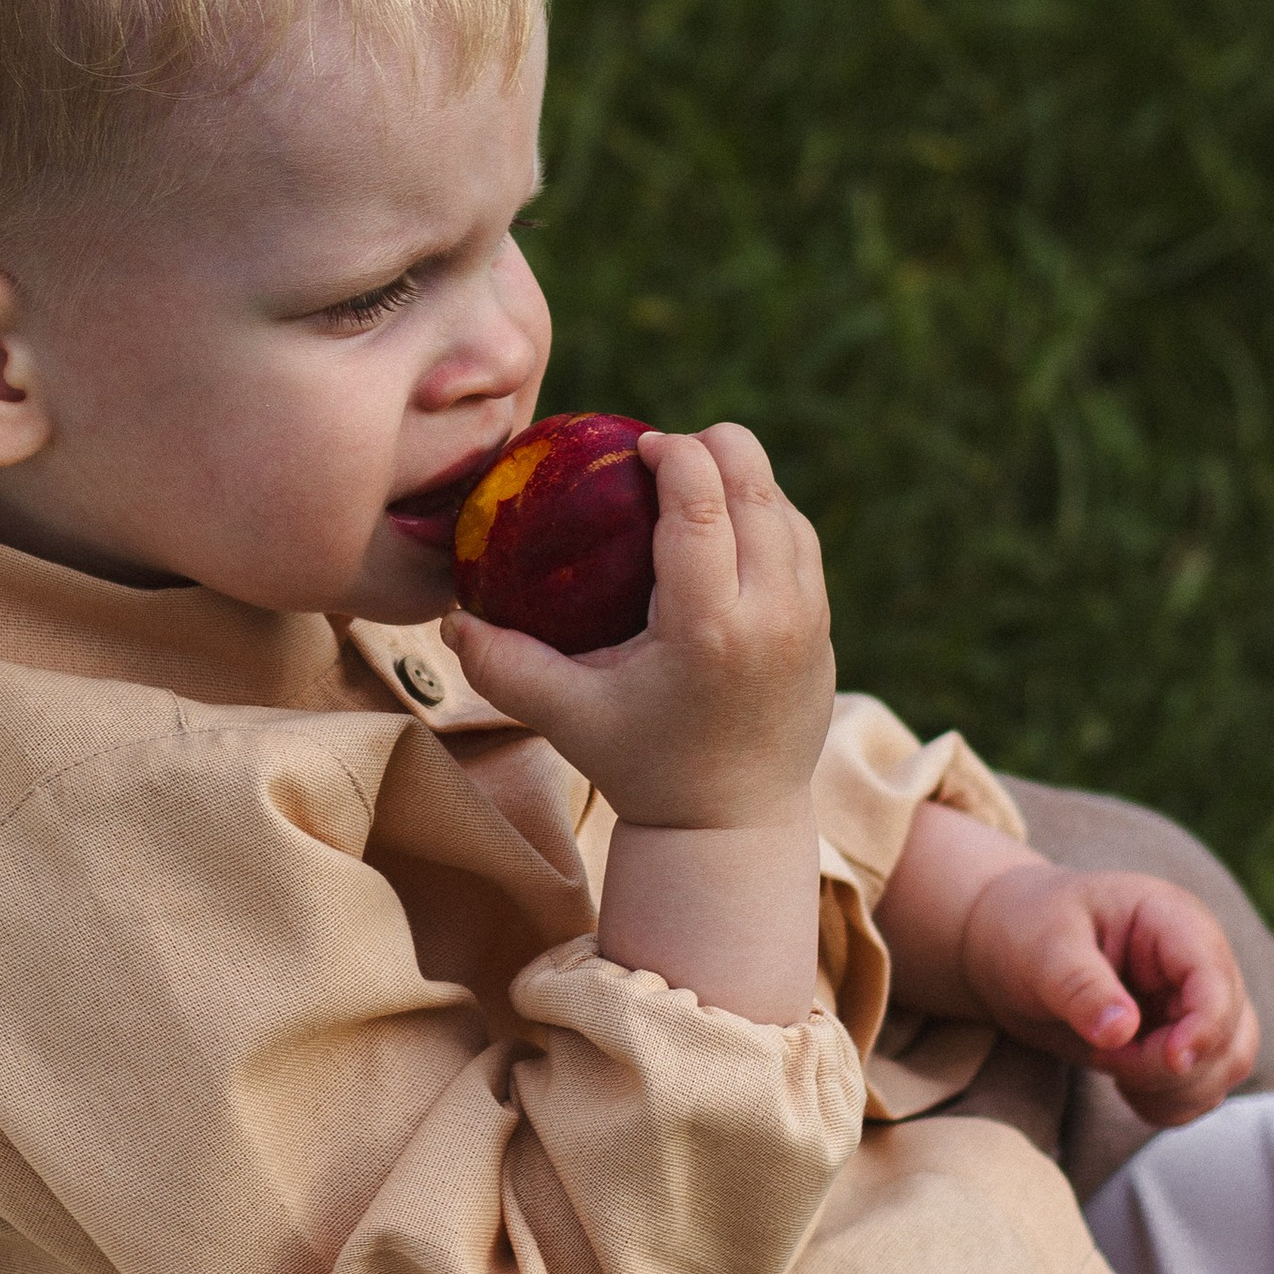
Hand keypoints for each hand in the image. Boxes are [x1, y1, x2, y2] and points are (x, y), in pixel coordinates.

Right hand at [444, 423, 835, 828]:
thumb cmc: (645, 768)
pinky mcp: (824, 632)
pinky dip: (768, 517)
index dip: (675, 455)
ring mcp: (810, 622)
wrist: (732, 828)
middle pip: (758, 489)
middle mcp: (773, 615)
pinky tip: (725, 526)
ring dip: (744, 482)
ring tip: (692, 485)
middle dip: (716, 447)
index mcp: (709, 627)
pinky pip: (803, 547)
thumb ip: (505, 668)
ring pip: (788, 512)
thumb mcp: (568, 718)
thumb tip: (449, 621)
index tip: (639, 446)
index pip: (703, 504)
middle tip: (664, 450)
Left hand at [956, 861, 1259, 1127]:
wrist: (1009, 948)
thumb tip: (1122, 1031)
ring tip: (1107, 1063)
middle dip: (1170, 1066)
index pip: (1216, 982)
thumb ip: (1080, 986)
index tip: (1170, 1061)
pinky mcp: (1183, 1041)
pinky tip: (1124, 1086)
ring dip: (1172, 1089)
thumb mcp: (1042, 948)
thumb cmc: (1026, 930)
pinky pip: (1204, 1089)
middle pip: (1229, 1034)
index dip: (1205, 1028)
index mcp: (1173, 922)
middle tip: (1102, 1055)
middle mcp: (1197, 964)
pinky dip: (1170, 1103)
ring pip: (1225, 1068)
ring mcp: (1195, 1005)